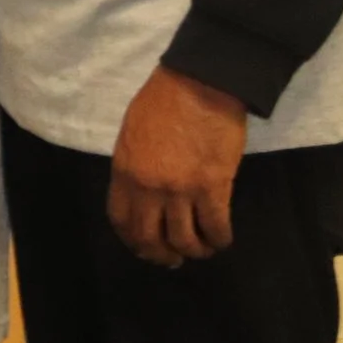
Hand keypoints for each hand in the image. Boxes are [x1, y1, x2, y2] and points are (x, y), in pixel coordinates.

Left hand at [108, 65, 247, 267]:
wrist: (200, 83)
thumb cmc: (164, 100)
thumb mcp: (133, 132)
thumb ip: (134, 165)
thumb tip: (142, 190)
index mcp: (124, 170)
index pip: (121, 219)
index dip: (133, 240)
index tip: (145, 247)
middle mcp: (148, 187)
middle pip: (149, 237)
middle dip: (161, 255)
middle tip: (173, 259)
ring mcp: (180, 190)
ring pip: (183, 239)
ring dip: (193, 250)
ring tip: (201, 249)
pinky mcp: (213, 187)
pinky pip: (215, 227)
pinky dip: (219, 239)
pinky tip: (221, 238)